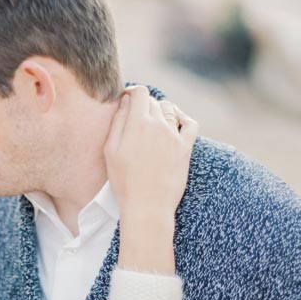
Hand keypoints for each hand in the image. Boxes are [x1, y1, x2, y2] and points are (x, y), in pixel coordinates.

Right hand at [105, 86, 197, 273]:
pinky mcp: (186, 148)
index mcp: (137, 124)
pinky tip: (176, 122)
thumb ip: (117, 123)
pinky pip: (190, 123)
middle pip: (153, 101)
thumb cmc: (124, 182)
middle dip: (144, 105)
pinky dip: (183, 118)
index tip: (127, 100)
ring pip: (170, 110)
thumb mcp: (110, 151)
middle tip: (136, 119)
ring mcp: (174, 136)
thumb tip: (125, 102)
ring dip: (161, 112)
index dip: (132, 93)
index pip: (139, 93)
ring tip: (153, 124)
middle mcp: (158, 125)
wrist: (147, 206)